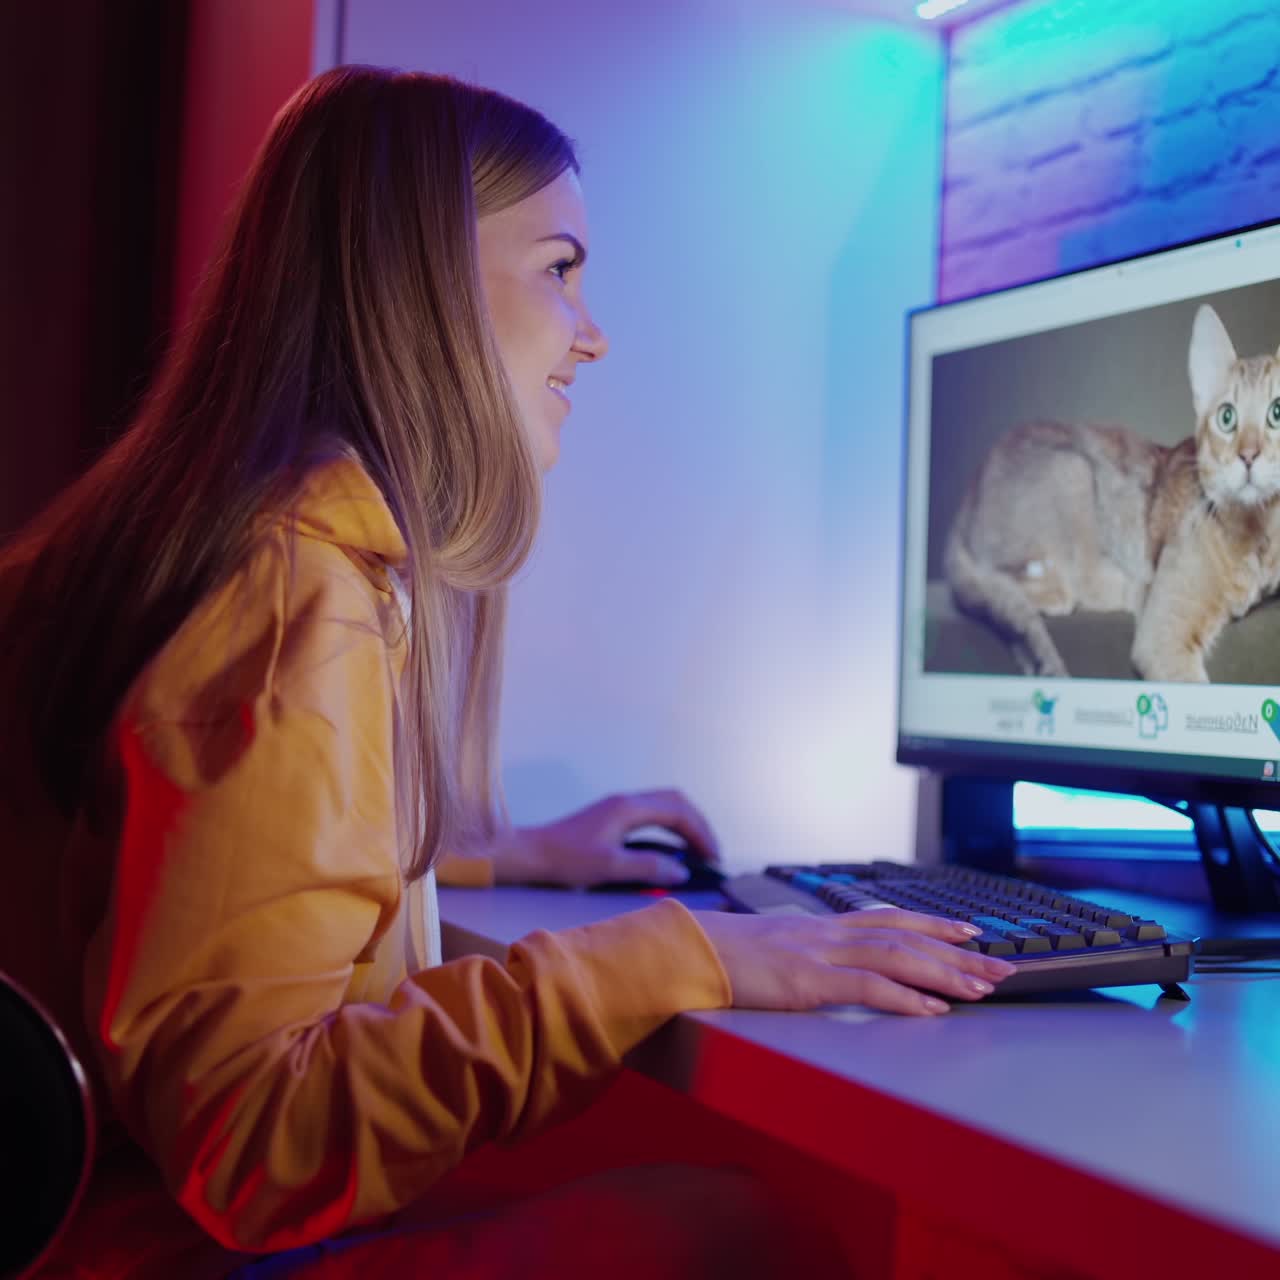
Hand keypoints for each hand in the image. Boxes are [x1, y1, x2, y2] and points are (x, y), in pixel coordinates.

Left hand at [489, 790, 720, 887]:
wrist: (530, 853)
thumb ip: (648, 867)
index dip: (701, 833)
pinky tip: (670, 850)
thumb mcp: (609, 867)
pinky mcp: (612, 817)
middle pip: (676, 801)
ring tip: (697, 852)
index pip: (679, 811)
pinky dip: (669, 828)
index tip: (713, 858)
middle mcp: (627, 801)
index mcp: (629, 808)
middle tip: (711, 854)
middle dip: (698, 825)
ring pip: (664, 806)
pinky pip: (652, 815)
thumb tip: (682, 870)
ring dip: (684, 825)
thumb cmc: (566, 860)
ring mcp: (619, 807)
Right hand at [691, 907, 1017, 1014]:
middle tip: (999, 967)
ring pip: (896, 958)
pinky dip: (904, 999)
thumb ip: (804, 955)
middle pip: (906, 937)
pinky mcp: (806, 981)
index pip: (889, 919)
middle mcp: (826, 934)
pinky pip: (866, 988)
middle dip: (957, 952)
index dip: (933, 924)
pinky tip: (931, 1011)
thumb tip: (825, 966)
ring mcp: (817, 954)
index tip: (969, 931)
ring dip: (943, 974)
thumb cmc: (720, 955)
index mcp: (819, 927)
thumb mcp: (772, 950)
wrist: (682, 952)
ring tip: (980, 989)